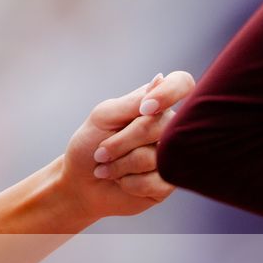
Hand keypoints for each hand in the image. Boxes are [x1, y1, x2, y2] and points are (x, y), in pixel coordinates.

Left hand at [58, 70, 196, 220]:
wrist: (80, 183)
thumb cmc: (90, 144)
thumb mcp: (104, 116)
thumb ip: (133, 101)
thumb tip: (161, 79)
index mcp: (156, 104)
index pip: (181, 84)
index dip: (169, 93)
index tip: (144, 109)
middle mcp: (170, 127)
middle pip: (160, 126)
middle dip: (122, 142)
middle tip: (101, 152)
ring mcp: (172, 155)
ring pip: (156, 158)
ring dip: (121, 165)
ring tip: (108, 168)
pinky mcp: (169, 182)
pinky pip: (156, 182)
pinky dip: (129, 183)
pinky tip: (122, 182)